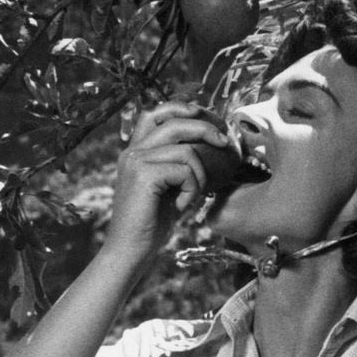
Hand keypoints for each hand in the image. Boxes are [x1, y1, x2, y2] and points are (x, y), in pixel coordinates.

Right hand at [102, 101, 234, 265]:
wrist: (131, 249)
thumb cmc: (153, 223)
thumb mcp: (170, 188)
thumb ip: (179, 166)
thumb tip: (210, 147)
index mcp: (135, 151)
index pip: (154, 113)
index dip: (179, 107)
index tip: (202, 113)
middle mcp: (132, 151)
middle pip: (172, 121)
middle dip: (204, 128)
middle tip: (224, 142)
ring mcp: (135, 161)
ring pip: (185, 150)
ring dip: (199, 175)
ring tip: (190, 196)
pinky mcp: (142, 175)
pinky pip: (184, 170)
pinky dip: (192, 188)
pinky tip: (182, 206)